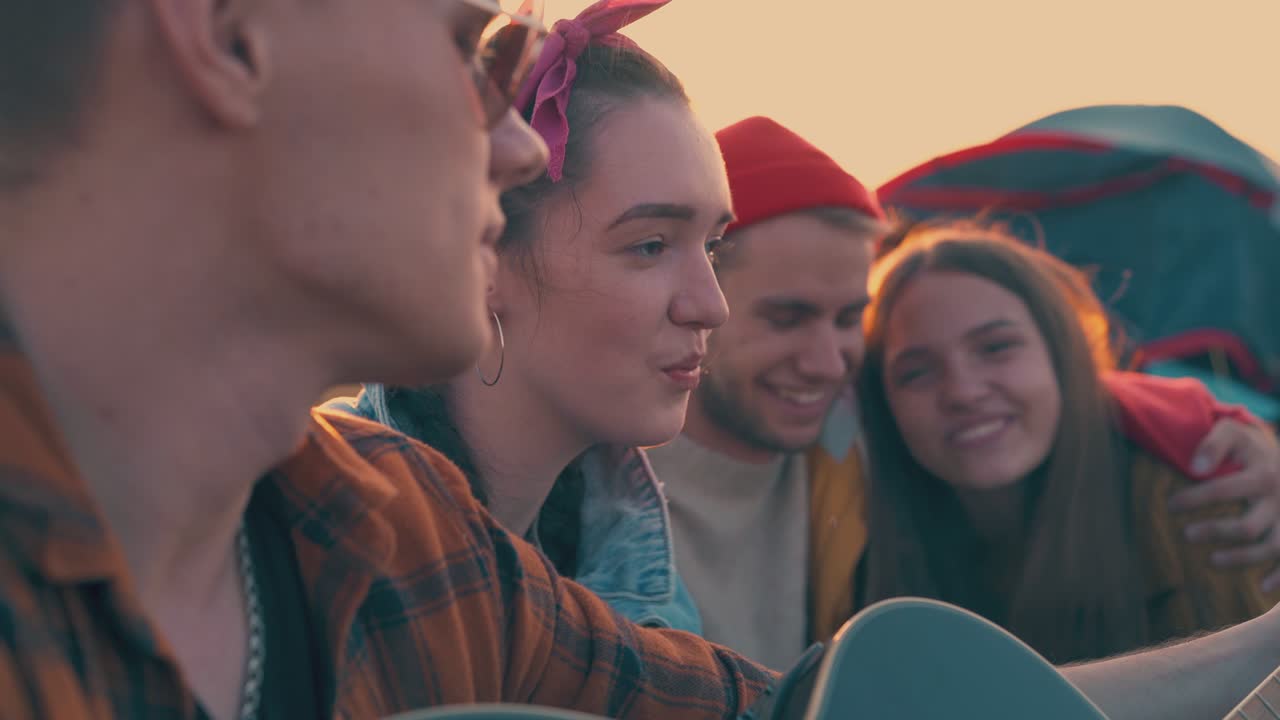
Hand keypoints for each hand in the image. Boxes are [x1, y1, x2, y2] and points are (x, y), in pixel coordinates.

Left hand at [1167, 417, 1279, 591]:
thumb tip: (1195, 467)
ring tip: (1212, 561)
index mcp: (1262, 476)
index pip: (1223, 490)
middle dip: (1216, 532)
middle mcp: (1279, 499)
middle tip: (1186, 535)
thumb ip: (1212, 444)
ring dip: (1243, 559)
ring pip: (1272, 547)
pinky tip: (1262, 588)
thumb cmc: (1248, 446)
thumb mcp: (1232, 432)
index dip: (1194, 499)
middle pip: (1248, 527)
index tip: (1170, 506)